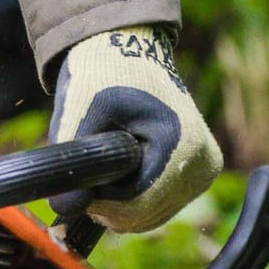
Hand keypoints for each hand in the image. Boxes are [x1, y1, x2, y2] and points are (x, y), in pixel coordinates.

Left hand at [48, 26, 222, 232]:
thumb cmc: (104, 74)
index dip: (99, 201)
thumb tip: (64, 210)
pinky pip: (157, 207)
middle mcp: (203, 163)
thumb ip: (71, 162)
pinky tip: (121, 169)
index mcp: (182, 144)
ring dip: (117, 201)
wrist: (129, 52)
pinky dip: (131, 197)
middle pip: (143, 215)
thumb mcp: (80, 112)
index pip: (136, 204)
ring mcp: (204, 171)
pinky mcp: (198, 175)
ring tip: (105, 163)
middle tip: (87, 171)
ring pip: (148, 216)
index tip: (79, 180)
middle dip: (106, 202)